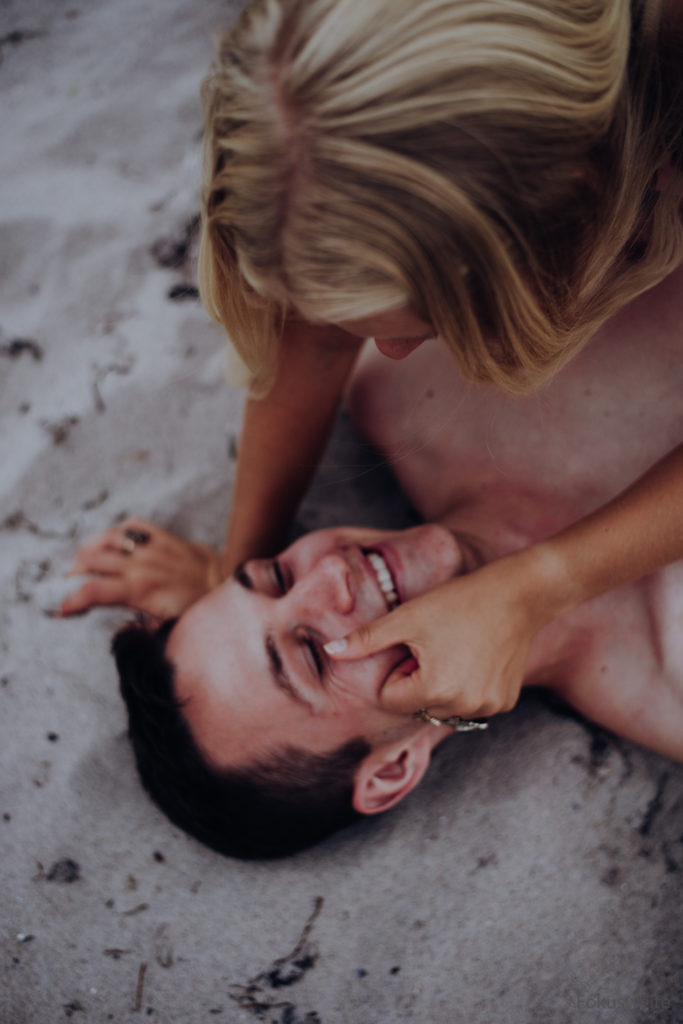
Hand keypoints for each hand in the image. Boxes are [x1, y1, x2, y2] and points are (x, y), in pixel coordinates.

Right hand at [61, 518, 223, 619]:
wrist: (229, 583)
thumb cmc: (200, 611)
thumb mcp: (168, 629)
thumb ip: (141, 631)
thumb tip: (121, 632)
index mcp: (139, 590)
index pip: (92, 591)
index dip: (72, 600)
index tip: (63, 610)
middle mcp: (141, 566)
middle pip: (92, 560)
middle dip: (73, 572)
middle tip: (68, 582)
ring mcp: (152, 547)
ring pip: (107, 539)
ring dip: (89, 548)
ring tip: (82, 559)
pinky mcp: (164, 536)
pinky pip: (133, 526)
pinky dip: (118, 532)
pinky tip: (112, 541)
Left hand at [324, 553, 550, 720]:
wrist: (519, 593)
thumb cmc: (460, 601)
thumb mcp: (407, 617)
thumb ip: (366, 640)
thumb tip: (329, 651)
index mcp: (435, 690)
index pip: (391, 698)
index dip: (397, 670)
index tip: (416, 645)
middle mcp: (464, 707)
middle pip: (418, 706)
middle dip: (418, 681)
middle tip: (436, 645)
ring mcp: (488, 708)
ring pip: (444, 708)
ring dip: (442, 687)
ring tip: (457, 649)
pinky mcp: (505, 702)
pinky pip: (471, 704)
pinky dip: (468, 687)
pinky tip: (478, 657)